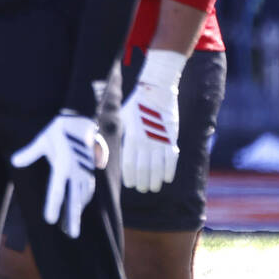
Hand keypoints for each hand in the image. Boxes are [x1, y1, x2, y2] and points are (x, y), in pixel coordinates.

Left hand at [11, 111, 98, 237]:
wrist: (79, 117)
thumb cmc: (57, 129)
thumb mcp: (42, 140)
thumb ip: (29, 153)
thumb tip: (14, 162)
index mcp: (63, 165)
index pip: (56, 191)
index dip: (53, 206)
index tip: (50, 221)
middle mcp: (75, 170)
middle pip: (74, 198)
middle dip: (73, 217)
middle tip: (72, 235)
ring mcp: (84, 169)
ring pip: (82, 194)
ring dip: (79, 209)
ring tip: (74, 224)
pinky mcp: (88, 166)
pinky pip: (88, 185)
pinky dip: (85, 195)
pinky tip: (83, 202)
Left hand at [120, 49, 184, 192]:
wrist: (156, 89)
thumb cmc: (136, 103)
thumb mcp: (123, 117)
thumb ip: (119, 132)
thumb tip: (106, 142)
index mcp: (131, 136)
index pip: (129, 163)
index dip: (130, 176)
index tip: (130, 185)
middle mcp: (145, 141)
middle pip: (144, 168)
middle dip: (142, 182)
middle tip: (142, 189)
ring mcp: (160, 140)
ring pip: (158, 168)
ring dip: (155, 180)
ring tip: (153, 187)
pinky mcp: (172, 138)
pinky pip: (171, 160)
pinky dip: (169, 171)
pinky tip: (166, 179)